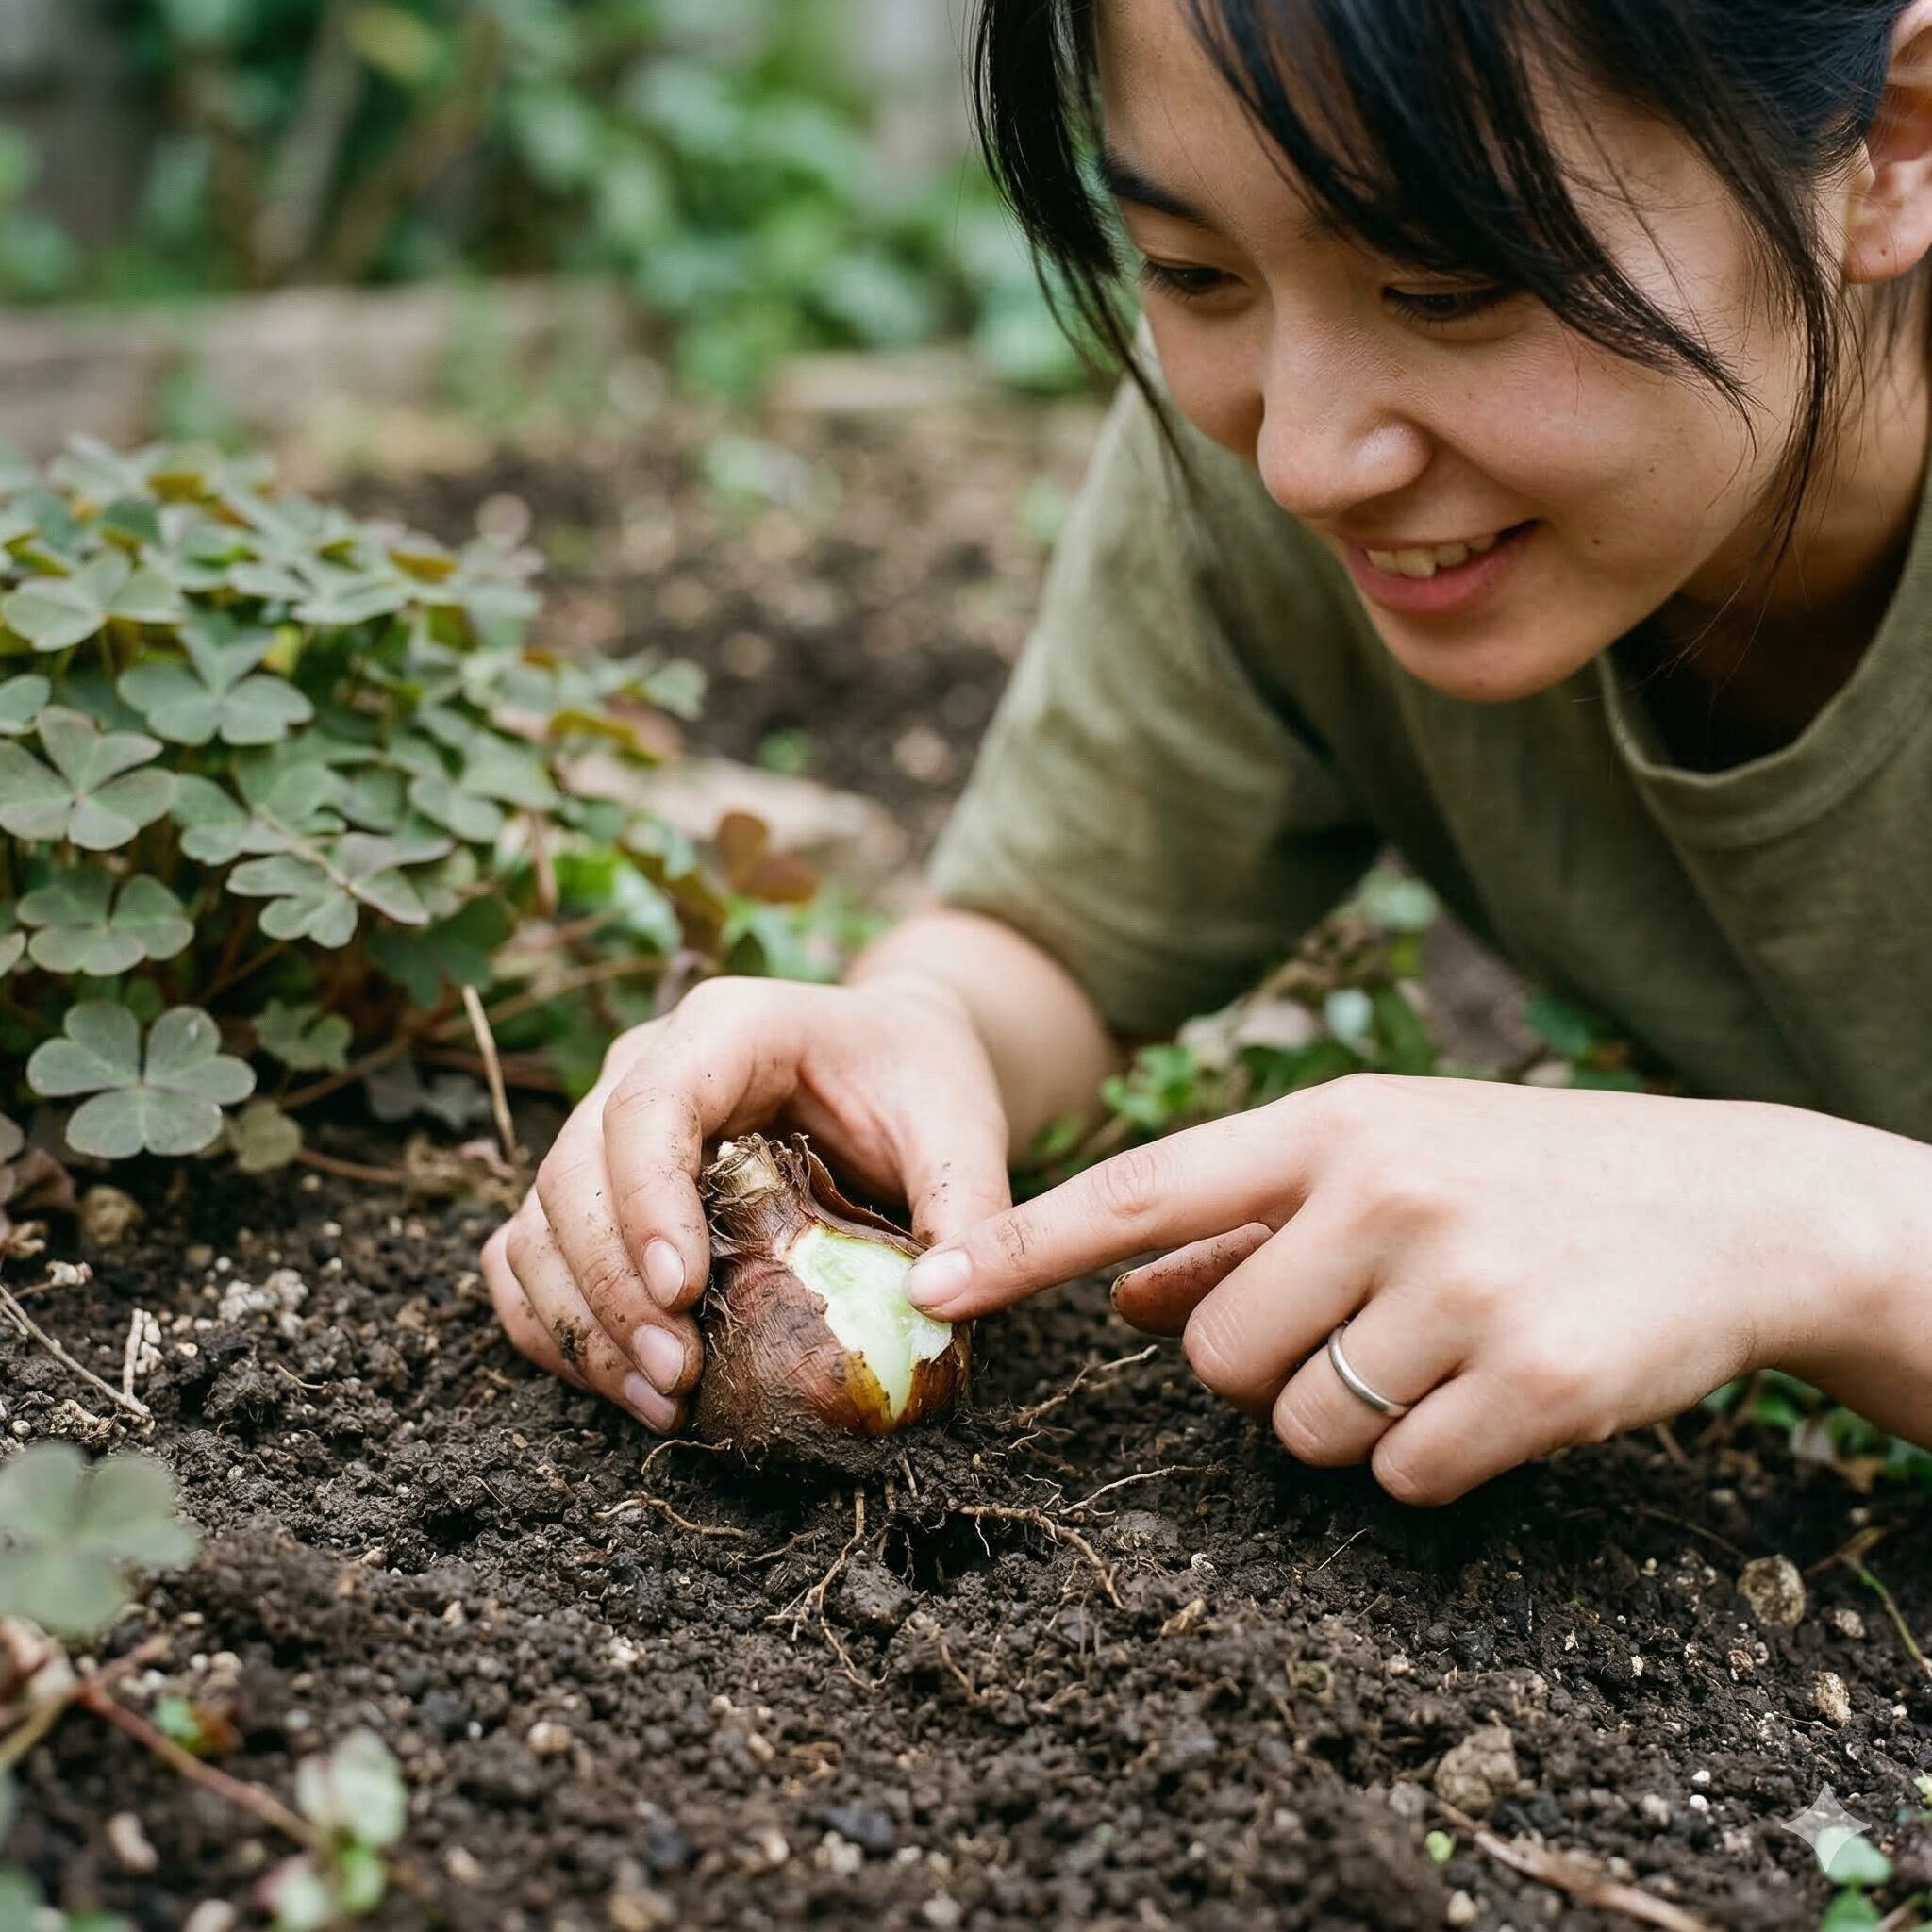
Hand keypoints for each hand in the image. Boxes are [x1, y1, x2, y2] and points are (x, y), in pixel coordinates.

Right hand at [481, 973, 1011, 1430]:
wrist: (892, 1055)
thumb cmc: (920, 1079)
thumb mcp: (964, 1125)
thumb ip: (969, 1205)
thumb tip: (932, 1308)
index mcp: (729, 1028)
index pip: (648, 1104)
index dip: (647, 1199)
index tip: (681, 1291)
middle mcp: (645, 1064)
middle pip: (574, 1169)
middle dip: (611, 1283)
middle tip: (678, 1373)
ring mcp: (608, 1123)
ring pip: (537, 1219)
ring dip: (579, 1317)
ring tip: (663, 1396)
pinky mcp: (600, 1183)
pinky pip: (530, 1252)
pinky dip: (556, 1323)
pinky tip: (624, 1382)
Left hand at [906, 1074, 1885, 1501]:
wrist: (1737, 1207)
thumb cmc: (1529, 1178)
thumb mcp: (1387, 1161)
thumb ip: (1248, 1227)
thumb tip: (1122, 1297)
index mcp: (1335, 1124)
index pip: (1144, 1186)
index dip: (1025, 1244)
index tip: (928, 1285)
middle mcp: (1386, 1191)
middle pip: (1211, 1351)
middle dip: (1256, 1367)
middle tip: (1352, 1328)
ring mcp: (1461, 1284)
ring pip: (1297, 1427)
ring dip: (1346, 1418)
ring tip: (1435, 1349)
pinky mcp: (1535, 1379)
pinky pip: (1399, 1477)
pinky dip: (1429, 1460)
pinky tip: (1494, 1393)